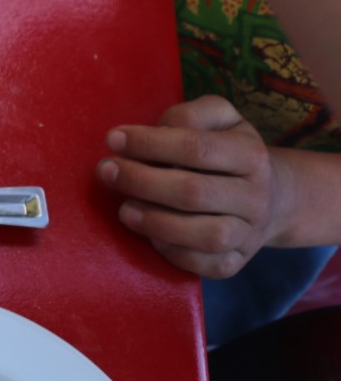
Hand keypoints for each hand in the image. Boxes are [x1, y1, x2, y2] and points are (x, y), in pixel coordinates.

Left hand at [96, 96, 292, 277]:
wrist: (273, 197)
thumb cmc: (227, 150)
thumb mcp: (219, 118)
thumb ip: (189, 115)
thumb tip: (155, 131)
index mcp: (250, 154)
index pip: (196, 148)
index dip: (149, 143)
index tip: (113, 139)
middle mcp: (255, 196)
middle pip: (194, 192)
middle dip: (141, 181)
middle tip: (106, 172)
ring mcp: (250, 232)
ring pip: (207, 235)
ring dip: (156, 222)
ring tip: (124, 209)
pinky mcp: (239, 261)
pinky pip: (209, 266)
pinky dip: (175, 254)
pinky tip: (150, 236)